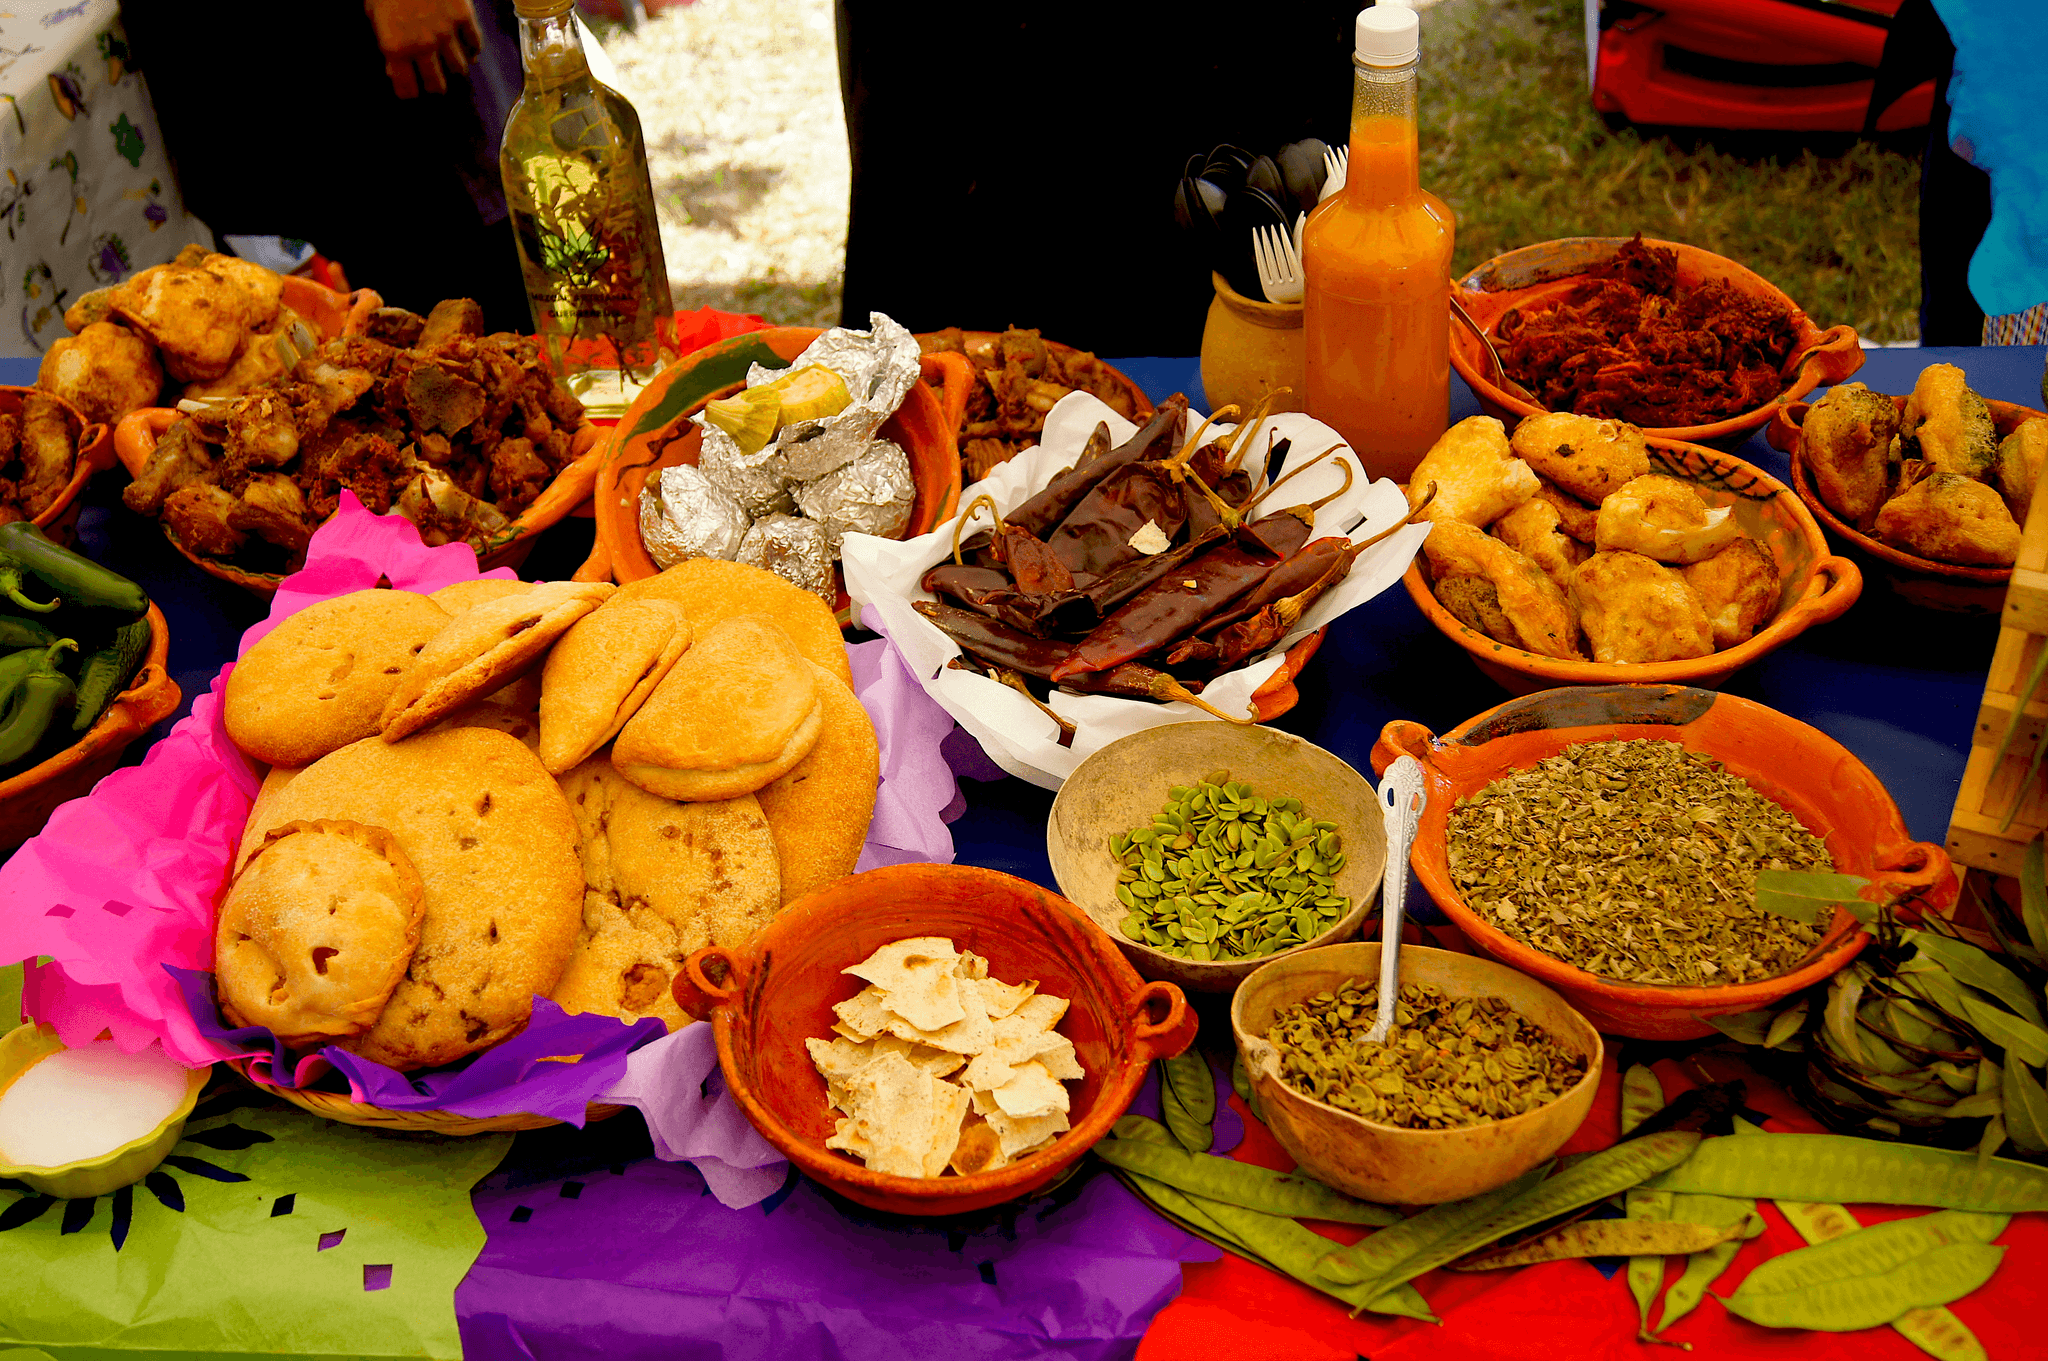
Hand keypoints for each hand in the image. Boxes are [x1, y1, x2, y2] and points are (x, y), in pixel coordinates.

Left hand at [365, 0, 482, 98]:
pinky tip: (467, 48)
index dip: (409, 91)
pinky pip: (474, 45)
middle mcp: (423, 47)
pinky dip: (471, 50)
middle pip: (437, 86)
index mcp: (395, 48)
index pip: (407, 90)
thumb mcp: (373, 14)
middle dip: (434, 85)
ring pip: (459, 69)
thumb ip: (387, 45)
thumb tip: (393, 70)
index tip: (411, 88)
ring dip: (454, 68)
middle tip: (433, 79)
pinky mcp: (464, 19)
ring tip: (450, 62)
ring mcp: (446, 33)